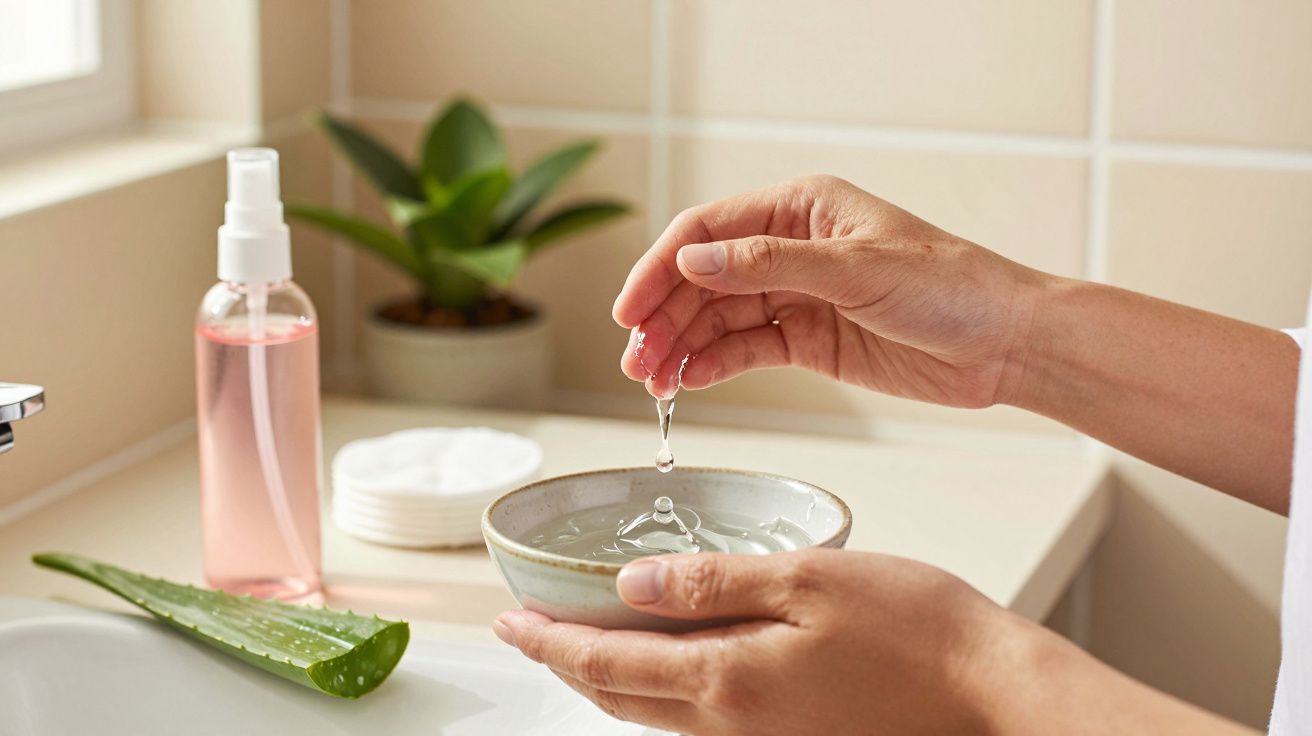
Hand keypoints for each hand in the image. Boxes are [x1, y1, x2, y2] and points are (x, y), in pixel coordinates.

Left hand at [493, 549, 1029, 734]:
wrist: (990, 695)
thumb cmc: (918, 630)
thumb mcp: (810, 580)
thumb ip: (714, 584)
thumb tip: (632, 586)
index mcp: (729, 681)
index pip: (606, 666)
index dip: (548, 644)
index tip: (508, 621)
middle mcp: (732, 725)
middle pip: (618, 699)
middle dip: (564, 664)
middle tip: (528, 630)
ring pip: (653, 713)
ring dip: (607, 679)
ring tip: (579, 640)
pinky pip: (695, 718)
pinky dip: (657, 688)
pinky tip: (664, 659)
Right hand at [614, 175, 1048, 402]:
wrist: (1006, 344)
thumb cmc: (951, 286)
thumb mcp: (855, 269)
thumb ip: (768, 265)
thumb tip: (692, 262)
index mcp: (801, 208)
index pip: (708, 231)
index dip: (662, 269)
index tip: (630, 310)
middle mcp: (792, 248)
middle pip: (705, 278)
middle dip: (665, 316)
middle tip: (636, 360)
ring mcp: (800, 296)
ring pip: (721, 317)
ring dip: (682, 346)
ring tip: (653, 383)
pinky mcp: (811, 341)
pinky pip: (749, 349)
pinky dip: (716, 364)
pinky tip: (690, 382)